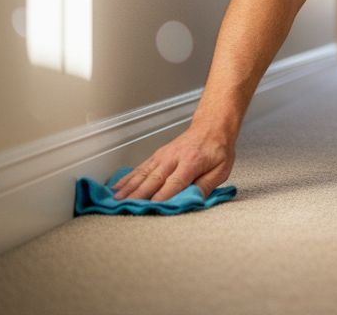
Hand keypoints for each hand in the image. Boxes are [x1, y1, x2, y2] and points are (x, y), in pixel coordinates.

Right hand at [112, 125, 235, 200]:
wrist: (212, 127)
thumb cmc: (218, 150)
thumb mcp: (221, 170)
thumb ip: (206, 186)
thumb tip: (192, 201)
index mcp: (191, 163)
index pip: (174, 184)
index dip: (162, 197)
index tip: (152, 209)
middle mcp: (173, 158)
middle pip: (153, 179)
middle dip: (138, 195)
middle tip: (125, 207)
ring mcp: (163, 156)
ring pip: (143, 173)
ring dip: (128, 187)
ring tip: (116, 199)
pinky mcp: (157, 155)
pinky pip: (140, 168)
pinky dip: (127, 177)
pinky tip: (117, 186)